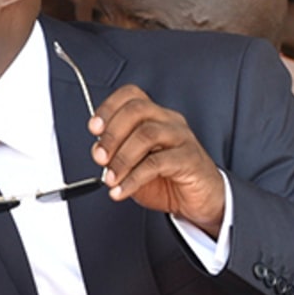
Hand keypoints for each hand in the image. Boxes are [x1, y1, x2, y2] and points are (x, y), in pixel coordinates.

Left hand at [89, 85, 226, 235]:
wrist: (200, 199)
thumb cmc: (167, 178)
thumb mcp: (133, 166)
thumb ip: (116, 155)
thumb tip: (98, 151)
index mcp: (154, 116)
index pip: (131, 95)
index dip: (108, 108)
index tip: (93, 128)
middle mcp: (168, 121)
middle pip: (137, 110)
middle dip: (112, 134)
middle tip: (99, 158)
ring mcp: (181, 137)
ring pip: (147, 134)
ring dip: (122, 158)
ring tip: (110, 179)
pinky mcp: (190, 159)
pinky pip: (158, 163)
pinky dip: (134, 178)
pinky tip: (122, 190)